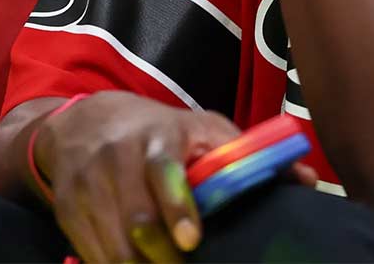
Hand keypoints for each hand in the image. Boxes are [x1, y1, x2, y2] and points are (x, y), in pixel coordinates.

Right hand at [35, 92, 240, 263]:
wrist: (83, 122)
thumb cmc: (158, 132)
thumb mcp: (201, 128)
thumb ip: (247, 155)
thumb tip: (306, 179)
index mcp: (156, 138)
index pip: (163, 171)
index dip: (177, 207)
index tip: (190, 239)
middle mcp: (116, 159)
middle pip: (136, 221)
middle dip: (163, 258)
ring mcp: (87, 187)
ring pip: (114, 248)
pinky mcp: (68, 210)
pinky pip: (93, 256)